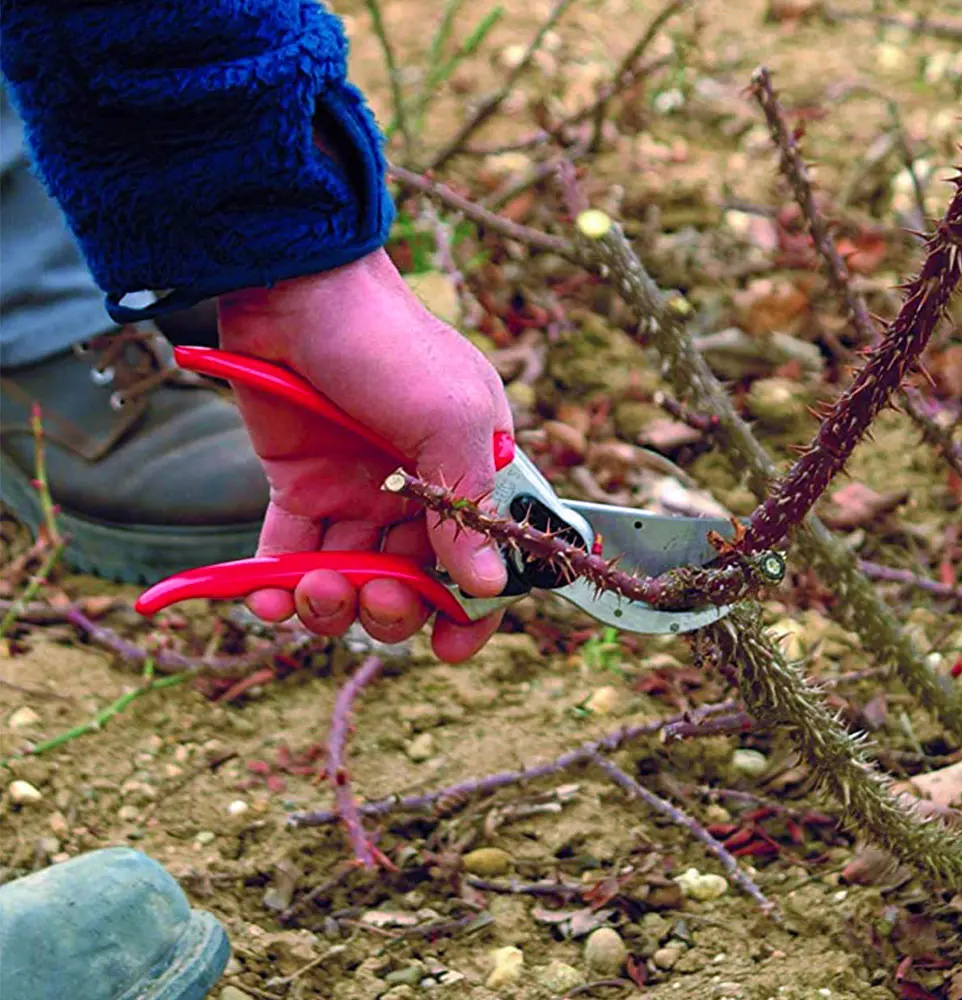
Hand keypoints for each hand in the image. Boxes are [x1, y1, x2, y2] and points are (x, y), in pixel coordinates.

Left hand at [217, 248, 511, 661]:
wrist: (297, 290)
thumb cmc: (392, 347)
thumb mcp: (452, 420)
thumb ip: (467, 506)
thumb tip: (489, 586)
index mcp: (468, 476)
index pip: (482, 561)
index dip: (472, 611)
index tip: (450, 647)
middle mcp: (415, 493)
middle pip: (412, 582)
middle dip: (393, 608)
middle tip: (374, 596)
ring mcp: (355, 492)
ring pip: (350, 577)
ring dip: (332, 602)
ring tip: (312, 588)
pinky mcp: (298, 487)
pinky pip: (289, 553)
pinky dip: (276, 586)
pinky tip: (267, 597)